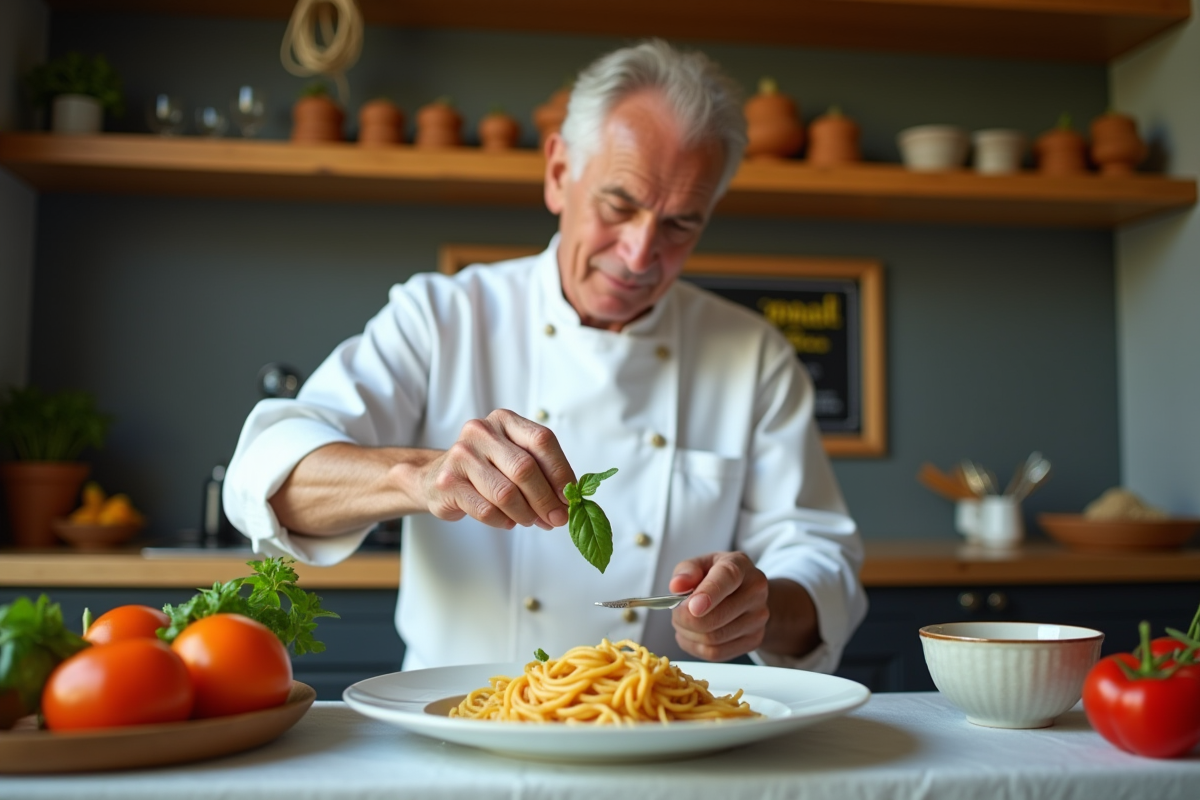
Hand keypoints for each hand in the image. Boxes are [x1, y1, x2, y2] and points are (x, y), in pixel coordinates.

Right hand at [419, 409, 575, 530]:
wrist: (435, 477)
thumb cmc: (485, 469)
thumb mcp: (513, 458)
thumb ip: (541, 472)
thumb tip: (569, 502)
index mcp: (504, 420)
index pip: (542, 440)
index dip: (560, 471)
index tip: (570, 496)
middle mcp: (481, 431)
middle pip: (525, 468)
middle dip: (546, 499)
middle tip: (556, 518)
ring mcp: (462, 455)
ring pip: (506, 493)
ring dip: (525, 514)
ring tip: (530, 520)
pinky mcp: (448, 482)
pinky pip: (487, 510)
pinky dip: (504, 521)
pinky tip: (507, 521)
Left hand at [668, 552, 769, 661]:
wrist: (747, 593)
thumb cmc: (718, 576)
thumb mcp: (700, 564)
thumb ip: (686, 571)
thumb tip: (677, 586)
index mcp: (740, 565)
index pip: (727, 578)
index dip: (709, 594)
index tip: (691, 606)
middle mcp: (755, 591)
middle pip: (716, 616)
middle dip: (686, 618)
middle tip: (676, 611)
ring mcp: (758, 618)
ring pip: (713, 638)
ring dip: (688, 633)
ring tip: (684, 621)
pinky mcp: (754, 640)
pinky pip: (716, 653)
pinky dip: (695, 647)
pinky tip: (692, 635)